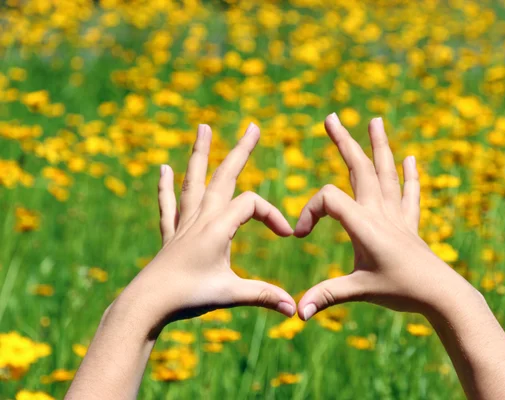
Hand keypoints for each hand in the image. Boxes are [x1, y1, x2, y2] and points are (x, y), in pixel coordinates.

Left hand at [125, 123, 295, 334]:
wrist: (148, 304)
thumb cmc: (189, 297)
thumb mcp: (231, 294)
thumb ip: (264, 296)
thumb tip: (294, 308)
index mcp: (218, 227)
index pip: (252, 205)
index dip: (273, 215)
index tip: (285, 235)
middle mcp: (200, 218)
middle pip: (224, 175)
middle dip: (241, 150)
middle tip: (253, 126)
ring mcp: (183, 224)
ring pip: (194, 181)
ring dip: (200, 153)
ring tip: (202, 127)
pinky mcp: (170, 235)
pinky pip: (168, 204)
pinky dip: (166, 186)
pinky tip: (163, 168)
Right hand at [295, 113, 471, 320]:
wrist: (441, 295)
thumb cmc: (400, 291)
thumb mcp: (359, 290)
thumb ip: (326, 296)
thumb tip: (297, 314)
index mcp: (365, 224)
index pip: (329, 198)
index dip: (309, 211)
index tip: (302, 236)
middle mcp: (381, 212)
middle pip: (359, 167)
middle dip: (343, 141)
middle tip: (331, 117)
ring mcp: (397, 215)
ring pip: (385, 172)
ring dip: (378, 145)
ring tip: (375, 119)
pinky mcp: (409, 224)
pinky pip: (409, 193)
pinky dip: (409, 175)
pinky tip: (411, 158)